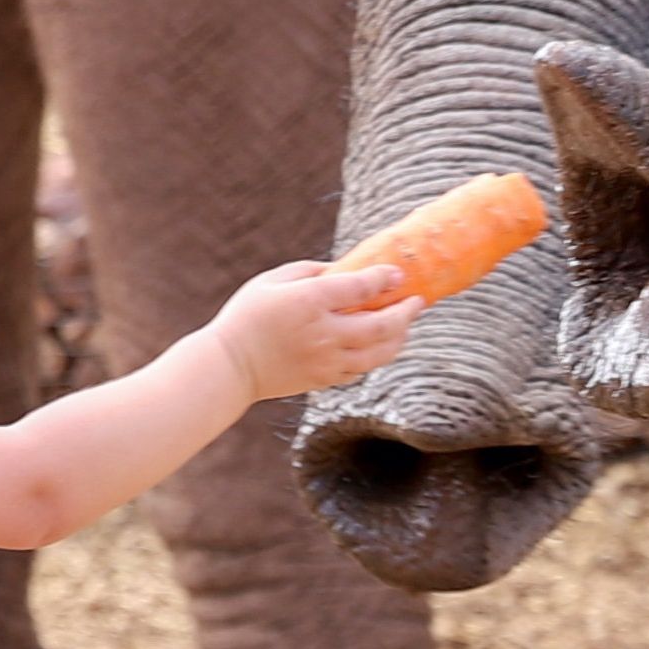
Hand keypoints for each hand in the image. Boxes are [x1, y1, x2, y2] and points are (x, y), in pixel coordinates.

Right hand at [214, 257, 420, 401]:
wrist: (229, 367)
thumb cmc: (246, 317)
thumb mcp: (271, 281)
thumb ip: (309, 272)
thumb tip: (341, 269)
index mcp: (308, 302)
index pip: (360, 288)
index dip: (385, 278)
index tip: (399, 273)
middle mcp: (323, 332)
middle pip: (381, 325)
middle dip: (406, 312)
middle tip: (418, 301)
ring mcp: (326, 360)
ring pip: (379, 353)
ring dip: (399, 338)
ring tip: (406, 325)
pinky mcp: (324, 379)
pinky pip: (362, 369)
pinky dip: (377, 356)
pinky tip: (380, 345)